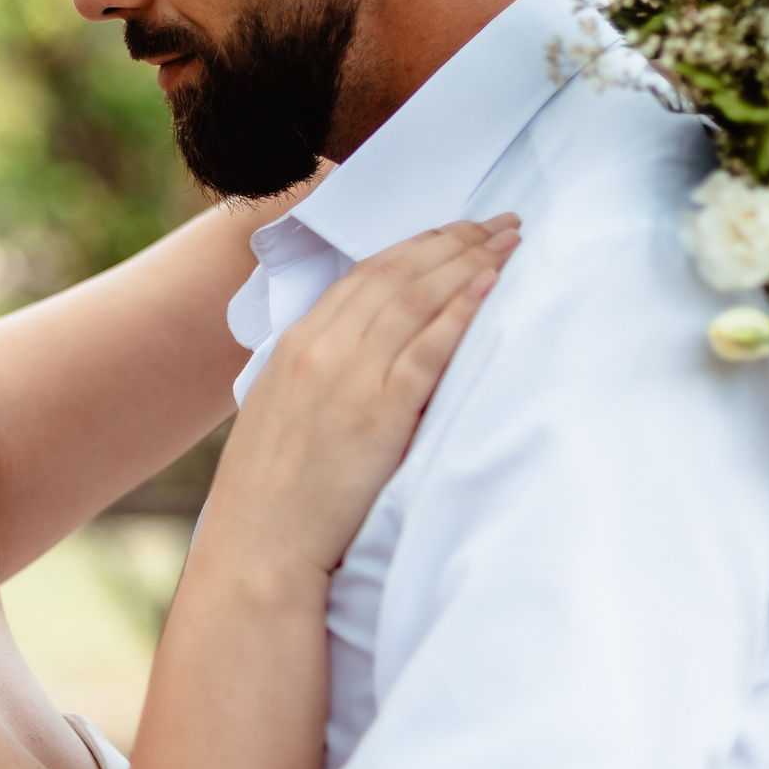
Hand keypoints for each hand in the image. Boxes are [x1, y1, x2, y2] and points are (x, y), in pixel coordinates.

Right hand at [205, 215, 520, 582]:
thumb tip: (368, 355)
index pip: (365, 274)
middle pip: (398, 274)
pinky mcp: (380, 412)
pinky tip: (491, 285)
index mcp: (297, 343)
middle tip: (499, 222)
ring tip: (508, 242)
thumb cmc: (273, 493)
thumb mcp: (283, 410)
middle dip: (454, 241)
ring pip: (418, 299)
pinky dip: (462, 311)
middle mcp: (323, 348)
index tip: (455, 232)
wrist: (260, 546)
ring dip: (469, 263)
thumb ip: (321, 372)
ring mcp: (351, 377)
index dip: (418, 246)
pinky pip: (430, 347)